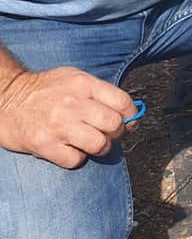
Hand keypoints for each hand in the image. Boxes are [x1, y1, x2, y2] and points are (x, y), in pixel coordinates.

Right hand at [0, 67, 135, 168]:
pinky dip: (78, 158)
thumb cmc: (45, 90)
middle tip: (110, 134)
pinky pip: (76, 160)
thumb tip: (128, 111)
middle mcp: (72, 104)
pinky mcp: (44, 145)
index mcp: (83, 84)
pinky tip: (71, 149)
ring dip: (101, 147)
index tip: (129, 120)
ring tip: (93, 143)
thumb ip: (100, 91)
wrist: (5, 98)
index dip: (131, 115)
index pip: (122, 102)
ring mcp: (58, 126)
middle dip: (117, 132)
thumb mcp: (74, 79)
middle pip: (114, 125)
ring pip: (100, 144)